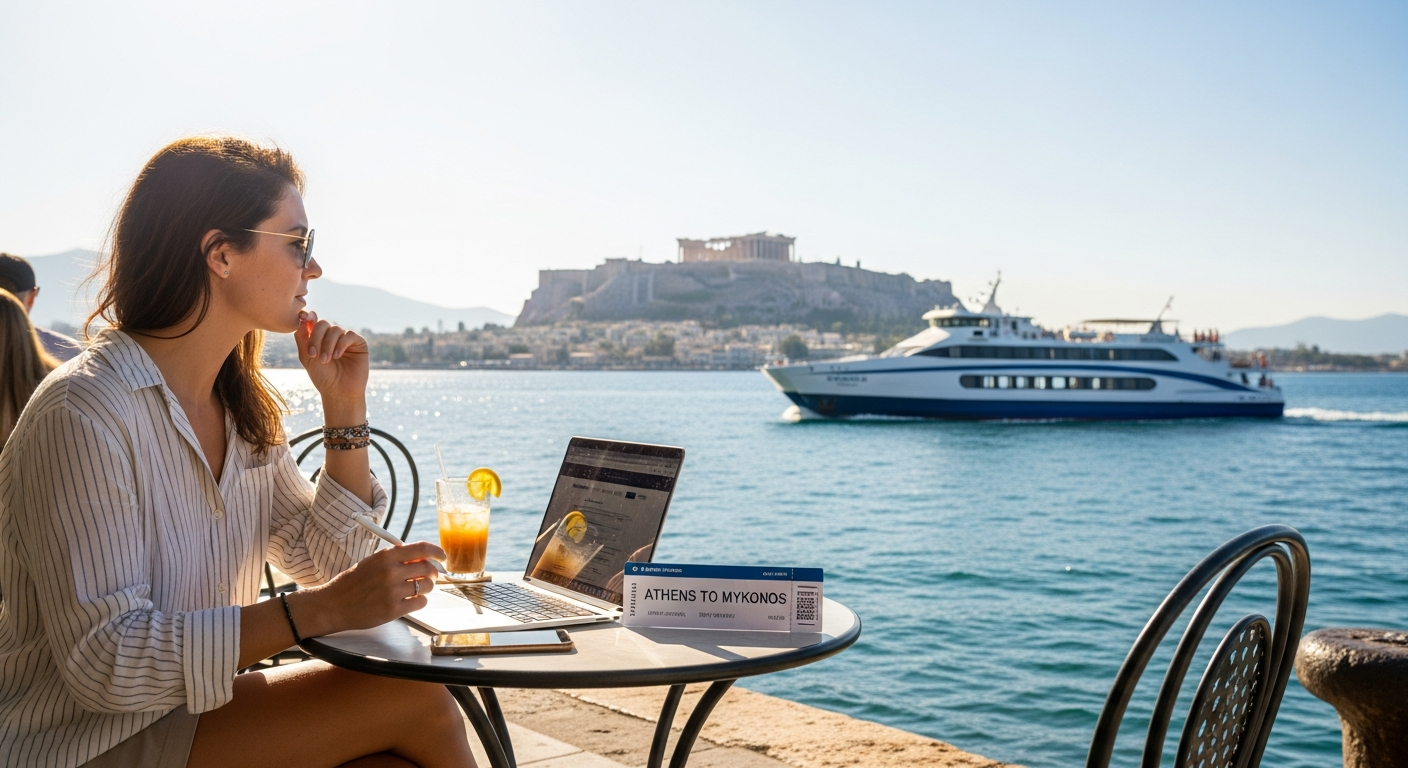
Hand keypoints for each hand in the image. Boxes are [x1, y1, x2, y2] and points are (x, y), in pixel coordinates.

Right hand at [292, 542, 445, 636]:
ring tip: (416, 589)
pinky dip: (419, 601)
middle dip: (433, 573)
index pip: (422, 549)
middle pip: (428, 568)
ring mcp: (392, 591)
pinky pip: (420, 602)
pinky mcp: (393, 609)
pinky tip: (410, 600)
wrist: (333, 605)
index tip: (443, 556)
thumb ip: (395, 559)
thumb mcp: (372, 563)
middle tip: (430, 576)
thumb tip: (422, 559)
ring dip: (426, 587)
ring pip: (427, 586)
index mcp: (386, 557)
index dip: (437, 551)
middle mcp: (391, 572)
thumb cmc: (352, 583)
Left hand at [296, 310, 368, 401]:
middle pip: (323, 324)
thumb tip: (301, 318)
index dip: (308, 317)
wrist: (339, 392)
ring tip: (326, 360)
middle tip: (314, 354)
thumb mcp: (306, 357)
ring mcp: (346, 339)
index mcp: (319, 338)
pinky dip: (341, 344)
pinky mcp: (359, 343)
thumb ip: (302, 338)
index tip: (303, 318)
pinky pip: (349, 335)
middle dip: (316, 338)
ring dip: (328, 344)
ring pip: (335, 330)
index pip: (313, 322)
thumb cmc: (322, 377)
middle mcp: (332, 337)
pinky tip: (337, 356)